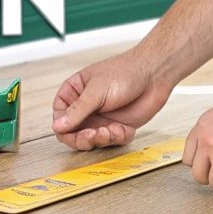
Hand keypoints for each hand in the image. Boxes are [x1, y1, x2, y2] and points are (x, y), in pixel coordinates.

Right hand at [52, 52, 172, 149]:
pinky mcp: (118, 126)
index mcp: (75, 93)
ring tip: (110, 131)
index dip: (63, 127)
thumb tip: (57, 126)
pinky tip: (123, 128)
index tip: (72, 131)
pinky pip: (112, 141)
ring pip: (92, 140)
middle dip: (83, 138)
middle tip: (93, 135)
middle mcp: (87, 107)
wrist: (155, 74)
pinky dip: (117, 138)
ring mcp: (102, 118)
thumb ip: (77, 110)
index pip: (59, 116)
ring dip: (101, 139)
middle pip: (73, 133)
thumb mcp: (97, 90)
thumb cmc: (126, 72)